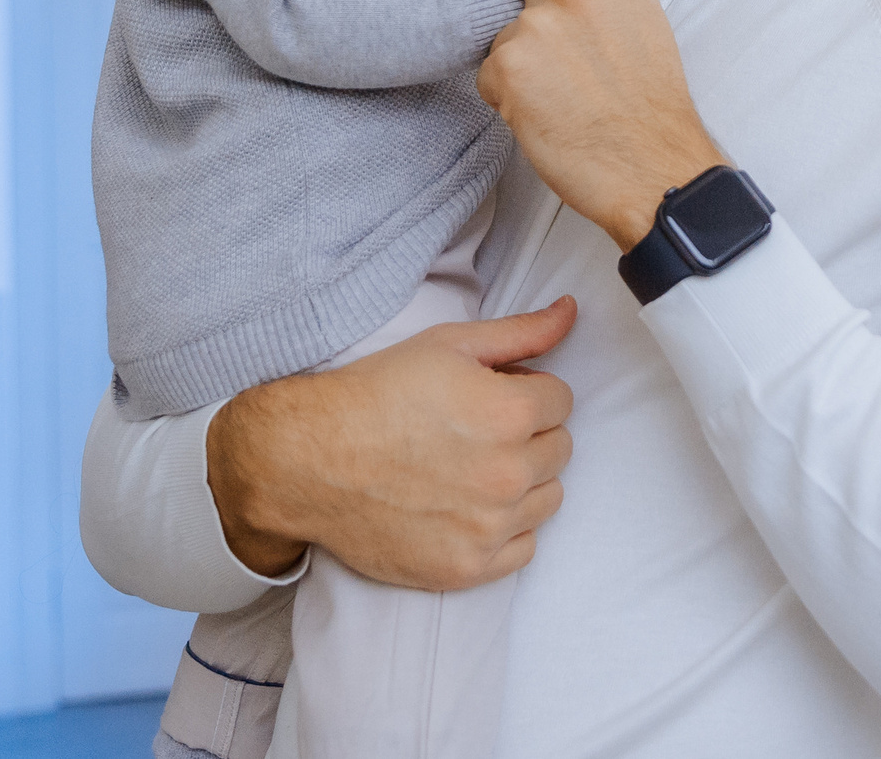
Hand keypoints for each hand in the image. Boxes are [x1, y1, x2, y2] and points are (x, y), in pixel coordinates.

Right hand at [205, 299, 576, 589]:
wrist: (310, 460)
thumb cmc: (375, 394)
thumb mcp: (446, 345)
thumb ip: (519, 333)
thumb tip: (570, 312)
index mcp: (508, 413)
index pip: (562, 400)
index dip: (526, 390)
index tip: (491, 394)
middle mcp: (508, 474)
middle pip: (560, 449)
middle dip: (528, 433)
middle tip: (476, 429)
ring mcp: (490, 527)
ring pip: (548, 498)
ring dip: (524, 481)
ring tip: (471, 466)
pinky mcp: (469, 568)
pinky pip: (524, 547)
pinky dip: (505, 528)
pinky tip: (466, 505)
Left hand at [477, 0, 723, 249]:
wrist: (653, 166)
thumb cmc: (650, 95)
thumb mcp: (644, 8)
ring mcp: (536, 25)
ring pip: (491, 13)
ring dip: (512, 43)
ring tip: (552, 78)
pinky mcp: (508, 69)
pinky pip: (486, 67)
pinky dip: (505, 90)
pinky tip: (542, 108)